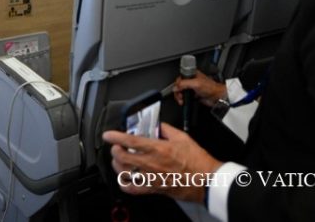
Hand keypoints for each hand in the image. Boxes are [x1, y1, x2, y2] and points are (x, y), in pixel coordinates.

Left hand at [103, 123, 221, 202]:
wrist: (206, 180)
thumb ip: (166, 129)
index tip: (108, 135)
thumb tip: (156, 125)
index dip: (116, 137)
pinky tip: (124, 178)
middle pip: (123, 157)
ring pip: (125, 173)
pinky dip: (125, 184)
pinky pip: (134, 189)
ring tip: (118, 158)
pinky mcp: (154, 189)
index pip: (131, 142)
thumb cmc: (197, 160)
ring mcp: (151, 178)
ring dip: (117, 164)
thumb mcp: (182, 137)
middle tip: (115, 145)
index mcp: (158, 149)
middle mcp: (152, 164)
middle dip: (115, 150)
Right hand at [173, 70, 226, 106]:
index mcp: (192, 74)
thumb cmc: (211, 88)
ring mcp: (192, 88)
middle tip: (180, 97)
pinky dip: (183, 100)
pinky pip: (185, 97)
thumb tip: (175, 87)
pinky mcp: (193, 95)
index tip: (177, 90)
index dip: (177, 84)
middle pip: (179, 85)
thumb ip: (184, 84)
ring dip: (180, 97)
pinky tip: (184, 102)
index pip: (179, 78)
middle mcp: (191, 80)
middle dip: (178, 92)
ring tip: (182, 101)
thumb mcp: (196, 84)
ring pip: (181, 92)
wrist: (217, 97)